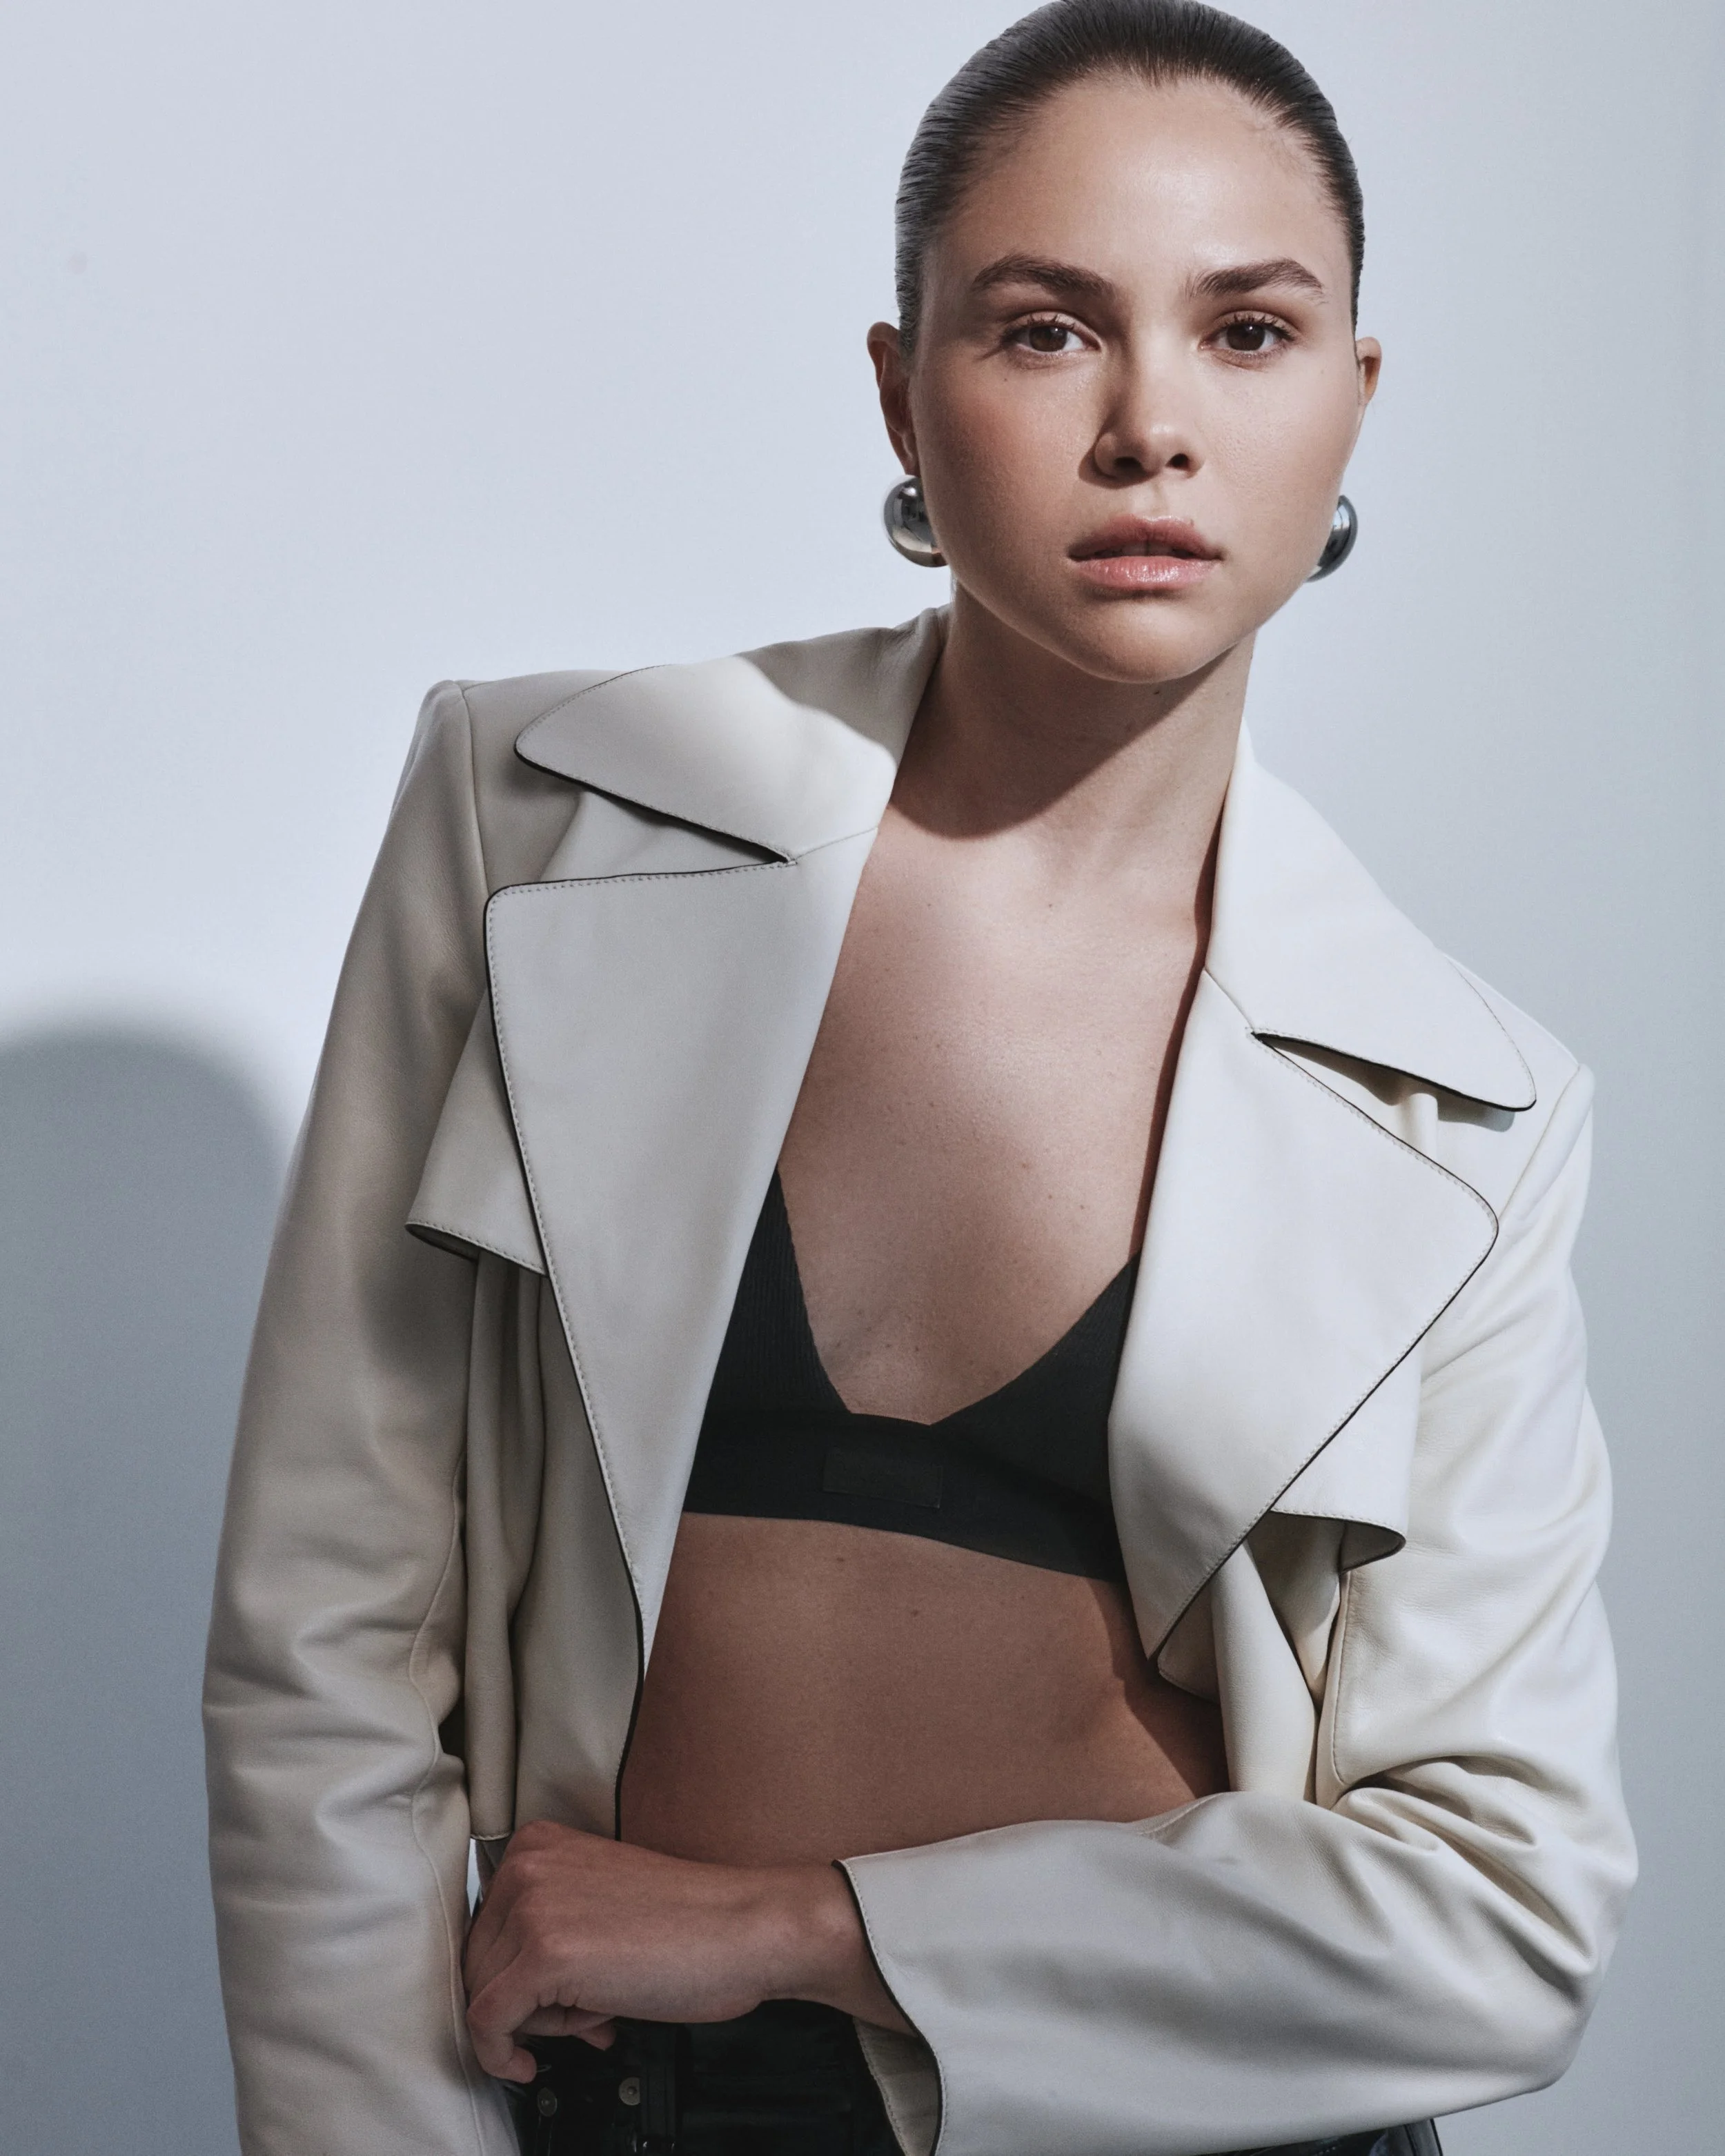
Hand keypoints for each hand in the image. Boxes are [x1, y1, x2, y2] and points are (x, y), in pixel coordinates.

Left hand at [462, 1821, 908, 2081]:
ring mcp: (533, 1907)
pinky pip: (486, 2023)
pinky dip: (499, 2055)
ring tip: (590, 2018)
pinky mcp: (545, 1956)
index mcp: (539, 1843)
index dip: (513, 1974)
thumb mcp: (601, 1899)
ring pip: (482, 1993)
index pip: (485, 1928)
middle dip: (523, 2002)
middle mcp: (528, 1865)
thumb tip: (513, 1987)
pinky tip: (527, 2065)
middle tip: (578, 2016)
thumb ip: (552, 1924)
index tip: (540, 2002)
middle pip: (478, 1961)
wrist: (745, 1929)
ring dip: (531, 2024)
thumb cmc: (690, 1922)